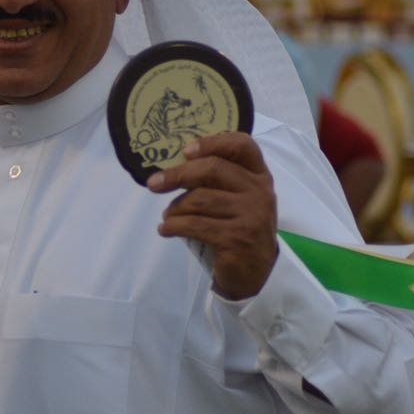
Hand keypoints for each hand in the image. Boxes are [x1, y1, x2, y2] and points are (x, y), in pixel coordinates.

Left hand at [147, 133, 278, 300]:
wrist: (255, 271)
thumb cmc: (238, 227)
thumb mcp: (237, 199)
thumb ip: (218, 181)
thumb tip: (172, 169)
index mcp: (259, 176)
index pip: (242, 145)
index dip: (212, 142)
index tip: (186, 151)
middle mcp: (259, 192)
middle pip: (213, 169)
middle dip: (177, 175)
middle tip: (154, 184)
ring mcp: (250, 215)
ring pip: (199, 199)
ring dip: (175, 208)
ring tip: (168, 216)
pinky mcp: (236, 238)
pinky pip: (195, 225)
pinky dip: (173, 226)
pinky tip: (166, 229)